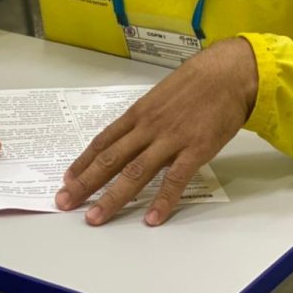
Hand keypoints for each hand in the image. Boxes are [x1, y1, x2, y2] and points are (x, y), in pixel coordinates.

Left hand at [56, 37, 257, 225]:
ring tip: (95, 217)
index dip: (84, 162)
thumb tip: (133, 135)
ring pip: (135, 172)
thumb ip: (147, 117)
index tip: (67, 179)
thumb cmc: (197, 81)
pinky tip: (151, 219)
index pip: (104, 141)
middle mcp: (148, 127)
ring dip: (113, 197)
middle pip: (110, 159)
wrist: (228, 73)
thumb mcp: (162, 95)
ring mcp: (170, 139)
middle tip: (64, 202)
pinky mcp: (195, 149)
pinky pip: (175, 180)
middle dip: (85, 183)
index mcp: (139, 113)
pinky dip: (162, 201)